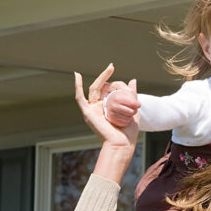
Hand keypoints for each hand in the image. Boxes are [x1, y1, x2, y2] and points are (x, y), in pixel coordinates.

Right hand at [74, 64, 139, 182]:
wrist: (122, 143)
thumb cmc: (129, 132)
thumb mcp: (134, 110)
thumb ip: (132, 96)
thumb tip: (132, 80)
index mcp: (108, 107)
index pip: (110, 90)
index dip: (118, 84)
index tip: (128, 84)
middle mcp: (98, 107)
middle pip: (101, 88)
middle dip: (106, 76)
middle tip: (112, 66)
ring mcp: (92, 109)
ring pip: (94, 89)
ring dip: (101, 78)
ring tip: (109, 68)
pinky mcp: (87, 112)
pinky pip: (80, 97)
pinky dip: (77, 86)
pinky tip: (77, 75)